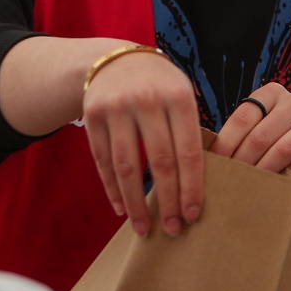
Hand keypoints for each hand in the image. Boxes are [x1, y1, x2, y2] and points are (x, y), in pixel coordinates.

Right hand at [82, 49, 204, 235]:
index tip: (193, 215)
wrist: (114, 60)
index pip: (189, 152)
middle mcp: (147, 101)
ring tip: (144, 228)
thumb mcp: (182, 94)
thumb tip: (198, 186)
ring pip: (127, 166)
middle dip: (168, 201)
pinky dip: (112, 188)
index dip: (191, 188)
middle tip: (174, 230)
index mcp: (178, 98)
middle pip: (160, 163)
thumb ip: (191, 132)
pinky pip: (102, 160)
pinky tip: (121, 207)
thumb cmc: (159, 86)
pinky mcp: (92, 116)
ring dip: (135, 203)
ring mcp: (116, 108)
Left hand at [212, 83, 290, 186]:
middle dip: (242, 161)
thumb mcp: (259, 129)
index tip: (215, 163)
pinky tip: (272, 187)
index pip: (244, 117)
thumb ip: (239, 136)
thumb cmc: (278, 140)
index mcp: (272, 93)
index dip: (226, 143)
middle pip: (261, 135)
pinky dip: (285, 179)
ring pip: (282, 150)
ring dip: (262, 171)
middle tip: (229, 180)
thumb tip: (206, 157)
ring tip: (248, 185)